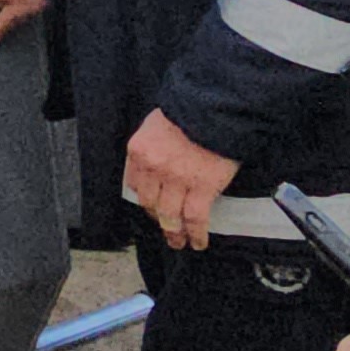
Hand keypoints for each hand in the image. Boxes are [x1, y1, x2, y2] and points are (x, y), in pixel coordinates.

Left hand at [125, 109, 241, 252]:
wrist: (216, 107)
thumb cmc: (191, 112)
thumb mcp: (158, 124)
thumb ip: (154, 146)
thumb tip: (159, 164)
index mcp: (139, 150)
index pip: (133, 183)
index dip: (144, 198)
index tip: (151, 206)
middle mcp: (153, 168)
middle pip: (150, 203)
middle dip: (158, 219)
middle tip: (166, 229)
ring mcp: (176, 180)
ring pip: (170, 216)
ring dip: (175, 233)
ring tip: (180, 242)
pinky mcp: (202, 187)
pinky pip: (195, 218)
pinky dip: (196, 234)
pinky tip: (198, 242)